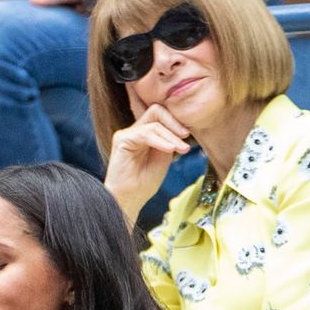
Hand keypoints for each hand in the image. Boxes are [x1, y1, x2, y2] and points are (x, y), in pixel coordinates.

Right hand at [103, 87, 190, 222]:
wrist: (129, 199)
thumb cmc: (144, 183)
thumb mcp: (163, 158)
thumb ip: (169, 141)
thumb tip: (182, 129)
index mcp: (145, 134)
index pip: (161, 116)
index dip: (176, 122)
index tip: (188, 135)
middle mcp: (135, 130)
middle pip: (157, 111)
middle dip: (174, 122)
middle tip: (186, 136)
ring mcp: (127, 134)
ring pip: (154, 122)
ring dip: (171, 136)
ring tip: (181, 149)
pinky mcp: (122, 139)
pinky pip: (145, 133)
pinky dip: (160, 141)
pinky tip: (170, 150)